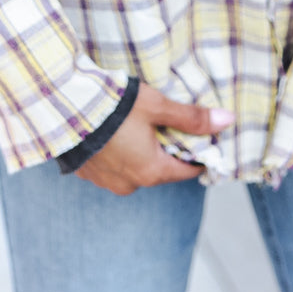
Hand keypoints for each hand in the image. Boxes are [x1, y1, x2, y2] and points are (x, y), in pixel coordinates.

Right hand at [75, 83, 234, 195]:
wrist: (65, 107)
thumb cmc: (115, 107)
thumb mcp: (158, 106)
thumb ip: (192, 117)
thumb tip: (227, 121)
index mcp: (151, 172)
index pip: (186, 171)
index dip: (197, 154)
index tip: (200, 138)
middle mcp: (130, 184)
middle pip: (161, 170)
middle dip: (167, 151)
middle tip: (168, 124)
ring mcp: (106, 182)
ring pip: (135, 170)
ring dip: (141, 153)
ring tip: (138, 125)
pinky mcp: (88, 174)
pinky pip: (113, 167)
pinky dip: (118, 153)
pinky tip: (115, 132)